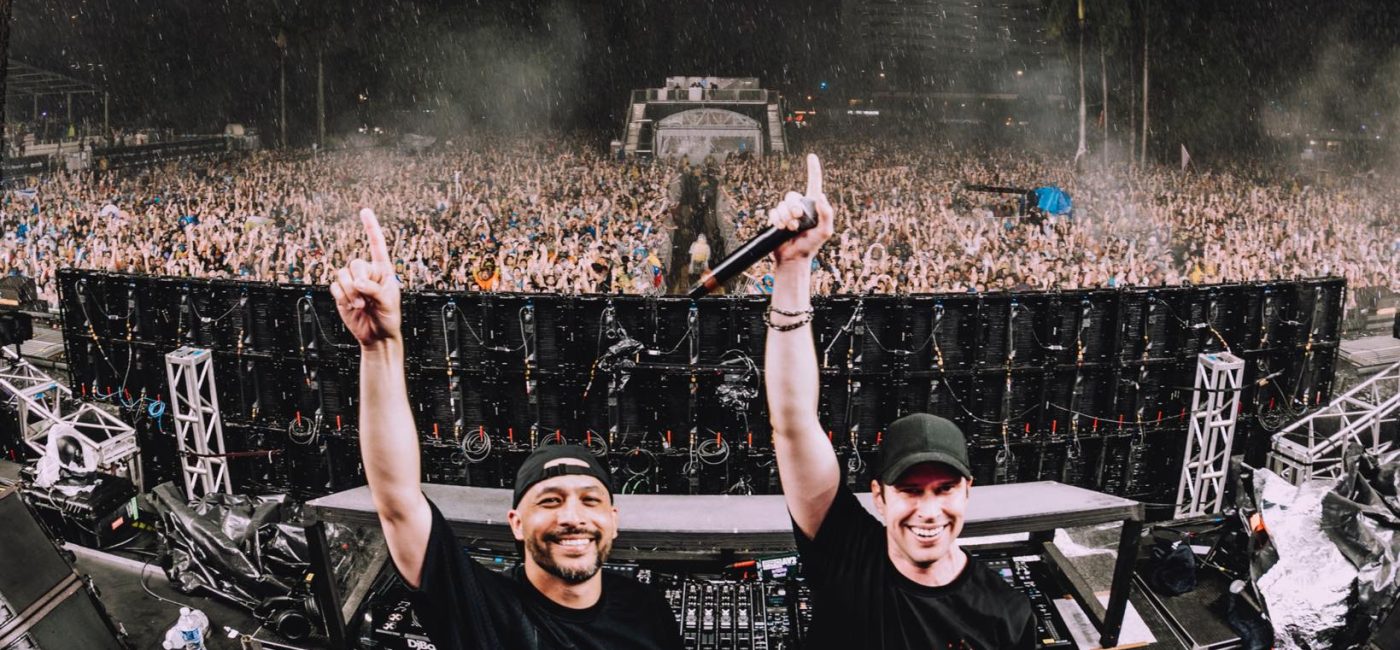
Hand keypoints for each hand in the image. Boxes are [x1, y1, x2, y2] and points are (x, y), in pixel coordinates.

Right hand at [331, 208, 401, 349]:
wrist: (376, 336)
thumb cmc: (388, 317)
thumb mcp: (388, 302)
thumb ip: (374, 289)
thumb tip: (357, 282)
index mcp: (384, 270)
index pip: (377, 245)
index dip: (371, 227)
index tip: (364, 211)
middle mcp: (367, 273)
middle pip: (355, 263)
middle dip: (359, 280)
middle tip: (366, 298)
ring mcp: (353, 282)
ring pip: (342, 274)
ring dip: (350, 292)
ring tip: (360, 305)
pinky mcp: (341, 293)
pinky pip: (335, 287)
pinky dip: (342, 298)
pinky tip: (352, 307)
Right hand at [768, 154, 833, 265]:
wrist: (793, 259)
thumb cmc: (811, 246)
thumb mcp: (825, 231)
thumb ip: (827, 214)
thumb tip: (822, 197)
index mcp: (814, 207)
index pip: (814, 184)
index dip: (813, 170)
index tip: (811, 156)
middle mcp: (800, 207)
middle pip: (792, 196)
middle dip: (793, 207)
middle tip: (797, 219)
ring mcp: (787, 213)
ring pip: (782, 204)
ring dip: (785, 217)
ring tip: (790, 229)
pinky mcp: (776, 219)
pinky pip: (773, 212)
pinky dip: (776, 219)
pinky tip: (780, 228)